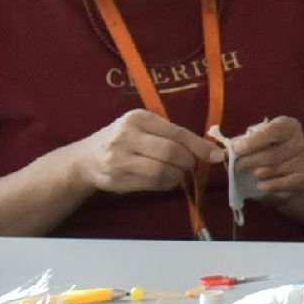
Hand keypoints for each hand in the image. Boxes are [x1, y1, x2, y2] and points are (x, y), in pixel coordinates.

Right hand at [64, 108, 212, 196]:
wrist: (86, 159)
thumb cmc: (122, 139)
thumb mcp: (142, 127)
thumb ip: (171, 133)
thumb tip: (209, 147)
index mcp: (137, 119)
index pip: (176, 133)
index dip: (199, 146)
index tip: (217, 155)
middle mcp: (126, 137)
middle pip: (171, 153)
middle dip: (189, 162)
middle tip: (191, 164)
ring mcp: (119, 160)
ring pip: (163, 172)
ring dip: (178, 175)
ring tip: (177, 172)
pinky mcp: (117, 180)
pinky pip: (153, 184)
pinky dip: (166, 183)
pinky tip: (164, 178)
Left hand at [221, 115, 303, 206]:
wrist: (295, 168)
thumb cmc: (269, 150)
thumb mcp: (256, 141)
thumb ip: (243, 144)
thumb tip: (227, 152)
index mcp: (288, 126)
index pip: (275, 131)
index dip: (255, 141)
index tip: (237, 148)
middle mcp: (299, 141)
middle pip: (274, 153)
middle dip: (251, 160)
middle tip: (236, 166)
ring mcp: (303, 160)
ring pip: (278, 168)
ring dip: (259, 172)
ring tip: (248, 175)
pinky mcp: (303, 178)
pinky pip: (285, 183)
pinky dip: (270, 185)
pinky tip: (260, 186)